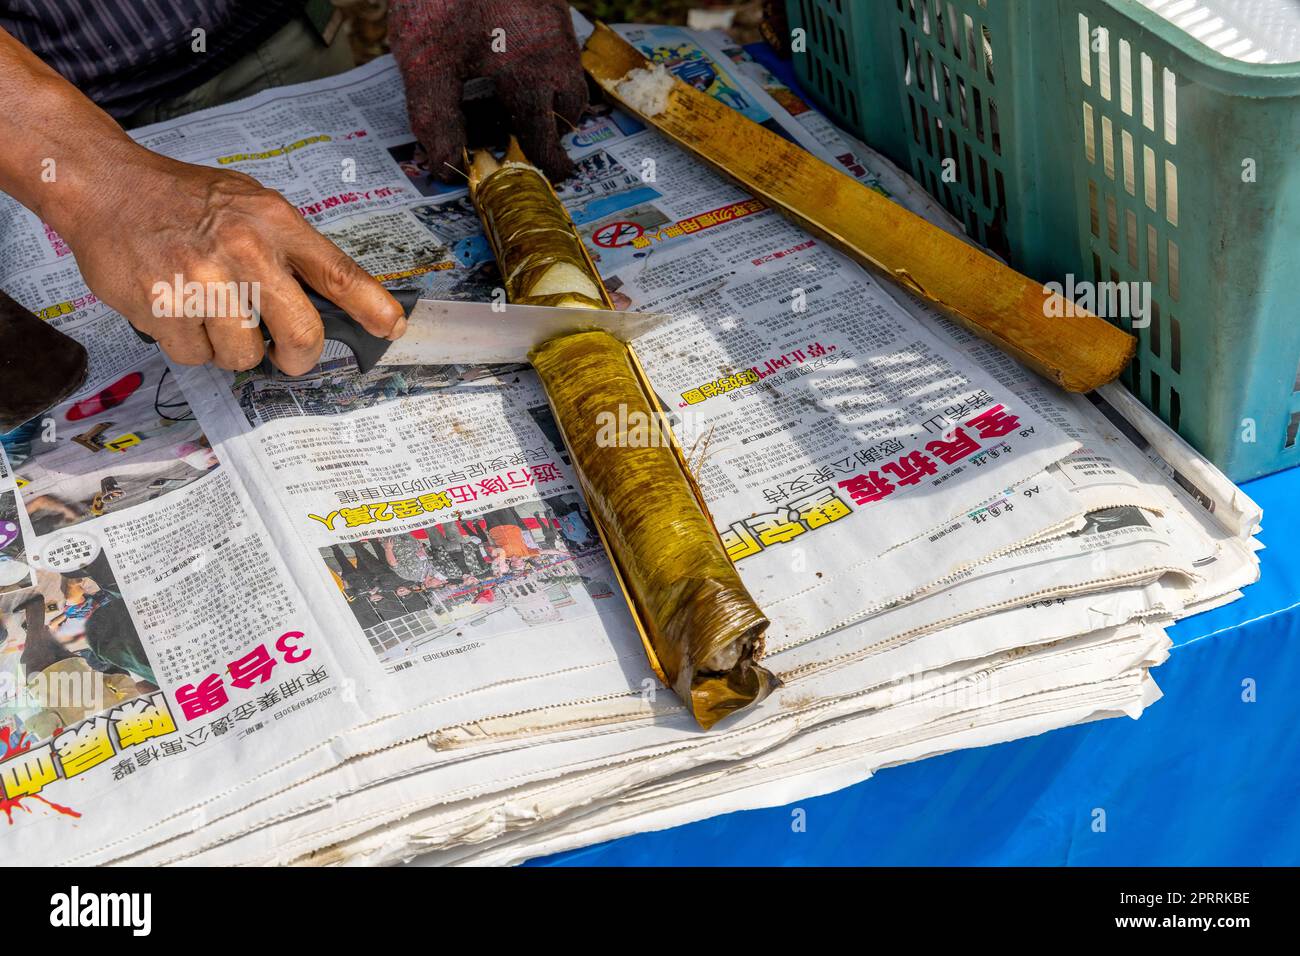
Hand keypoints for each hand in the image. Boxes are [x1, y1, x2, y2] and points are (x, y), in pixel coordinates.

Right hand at [59, 142, 406, 374]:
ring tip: (210, 312)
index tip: (393, 328)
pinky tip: (177, 310)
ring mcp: (203, 282)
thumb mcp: (251, 205)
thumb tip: (334, 302)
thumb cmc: (185, 201)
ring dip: (231, 348)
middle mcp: (245, 252)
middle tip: (288, 356)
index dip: (373, 307)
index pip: (339, 273)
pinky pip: (196, 358)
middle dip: (300, 357)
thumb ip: (290, 249)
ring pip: (244, 356)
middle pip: (303, 334)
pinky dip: (190, 345)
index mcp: (275, 224)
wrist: (106, 186)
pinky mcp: (163, 307)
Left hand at [389, 0, 587, 181]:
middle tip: (530, 136)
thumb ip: (436, 119)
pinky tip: (508, 55)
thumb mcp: (426, 65)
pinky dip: (544, 62)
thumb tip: (444, 168)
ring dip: (553, 93)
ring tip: (519, 97)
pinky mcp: (547, 1)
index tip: (554, 175)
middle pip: (572, 106)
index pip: (547, 136)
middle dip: (556, 126)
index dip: (549, 161)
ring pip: (569, 72)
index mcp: (531, 77)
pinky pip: (558, 45)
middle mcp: (553, 52)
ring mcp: (555, 23)